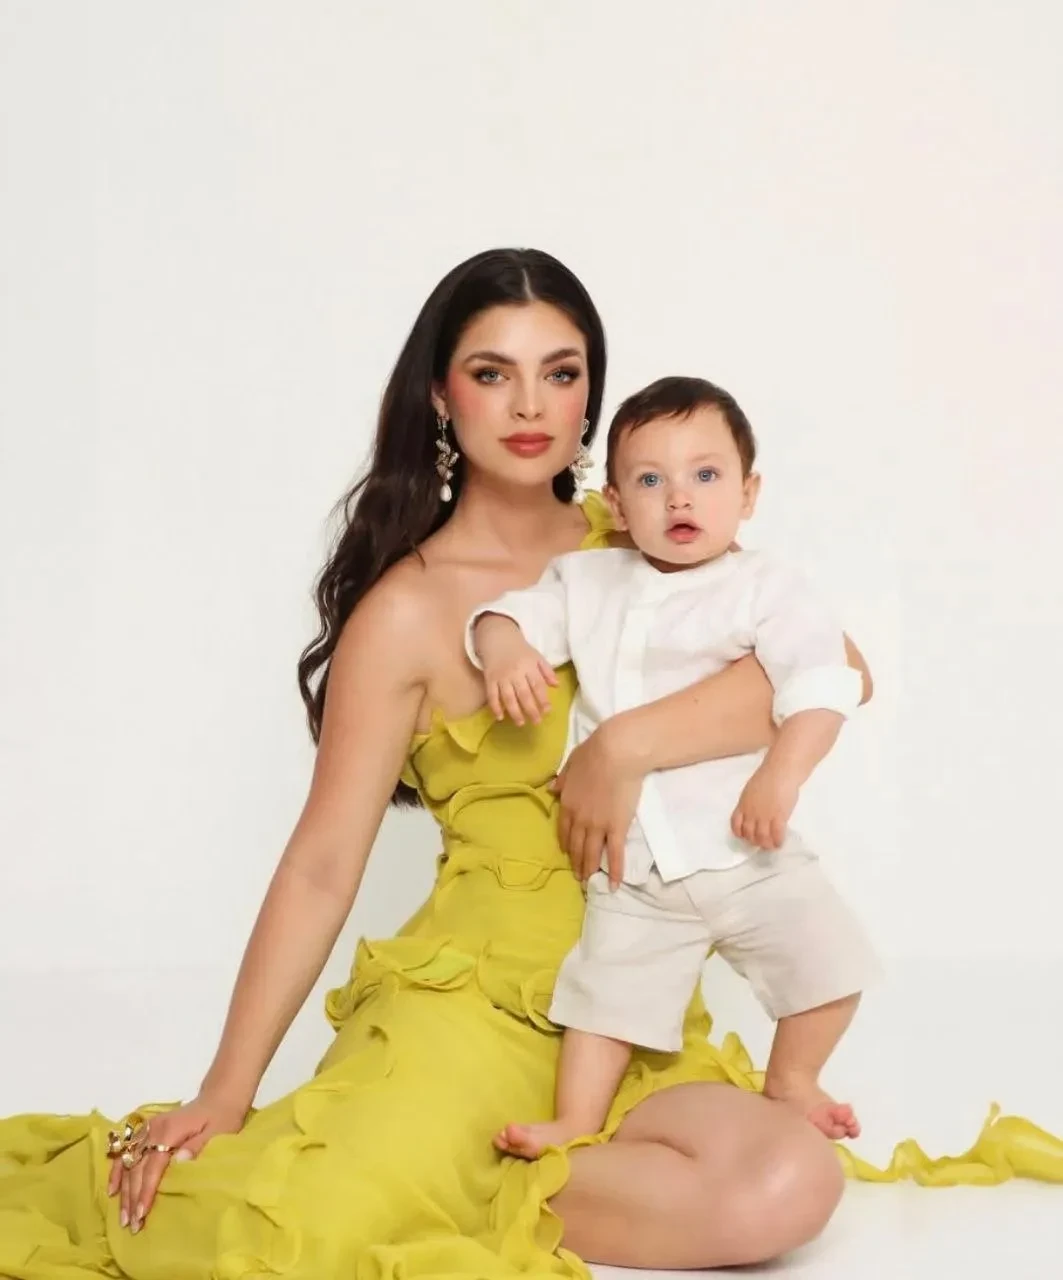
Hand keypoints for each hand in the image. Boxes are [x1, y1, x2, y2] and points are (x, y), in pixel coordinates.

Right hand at [107, 1091, 246, 1232]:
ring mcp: (147, 1130)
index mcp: (169, 1130)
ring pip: (128, 1164)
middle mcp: (153, 1129)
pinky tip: (112, 1191)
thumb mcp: (218, 1132)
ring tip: (123, 1218)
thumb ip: (197, 1147)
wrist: (219, 1098)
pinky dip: (117, 1172)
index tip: (141, 1215)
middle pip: (137, 1168)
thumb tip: (178, 1162)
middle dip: (133, 1198)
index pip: (153, 1166)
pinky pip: (124, 1152)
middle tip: (131, 1225)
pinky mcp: (146, 1132)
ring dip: (124, 1192)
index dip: (146, 1191)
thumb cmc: (222, 1118)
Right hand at [476, 615, 557, 725]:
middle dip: (531, 709)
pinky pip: (492, 695)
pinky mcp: (490, 679)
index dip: (543, 699)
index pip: (537, 685)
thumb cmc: (520, 651)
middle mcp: (515, 672)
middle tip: (536, 722)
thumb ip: (547, 671)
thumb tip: (556, 686)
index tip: (547, 711)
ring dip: (514, 712)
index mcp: (529, 666)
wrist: (497, 638)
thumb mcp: (536, 657)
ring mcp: (501, 677)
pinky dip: (495, 707)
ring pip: (508, 697)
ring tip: (520, 723)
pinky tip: (500, 717)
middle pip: (524, 694)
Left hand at [550, 722, 641, 886]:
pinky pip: (615, 853)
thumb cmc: (594, 753)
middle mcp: (580, 819)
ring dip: (589, 869)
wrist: (616, 753)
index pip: (564, 830)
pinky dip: (614, 871)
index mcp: (568, 803)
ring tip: (589, 882)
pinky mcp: (617, 827)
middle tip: (578, 876)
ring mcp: (598, 825)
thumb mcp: (571, 763)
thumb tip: (552, 789)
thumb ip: (562, 779)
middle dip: (576, 863)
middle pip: (576, 846)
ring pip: (592, 853)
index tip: (568, 853)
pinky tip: (614, 885)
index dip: (566, 844)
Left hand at [731, 764, 798, 849]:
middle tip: (761, 843)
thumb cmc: (768, 777)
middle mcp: (751, 812)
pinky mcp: (779, 816)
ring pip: (761, 837)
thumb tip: (754, 813)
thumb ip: (751, 803)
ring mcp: (764, 816)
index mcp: (743, 805)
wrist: (780, 771)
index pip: (735, 824)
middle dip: (754, 841)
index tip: (745, 836)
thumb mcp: (751, 790)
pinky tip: (779, 843)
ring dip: (766, 844)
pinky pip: (776, 834)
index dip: (740, 833)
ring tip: (771, 845)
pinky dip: (777, 842)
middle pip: (748, 834)